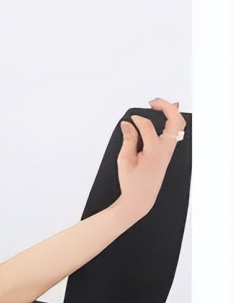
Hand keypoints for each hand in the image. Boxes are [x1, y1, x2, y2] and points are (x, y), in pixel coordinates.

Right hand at [115, 98, 186, 220]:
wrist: (140, 199)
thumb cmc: (132, 184)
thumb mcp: (124, 160)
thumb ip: (128, 139)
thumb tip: (128, 125)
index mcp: (155, 151)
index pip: (148, 126)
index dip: (137, 119)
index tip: (129, 121)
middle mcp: (166, 150)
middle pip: (174, 120)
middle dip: (165, 107)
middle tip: (152, 103)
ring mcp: (169, 152)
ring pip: (178, 125)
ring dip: (170, 113)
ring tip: (157, 108)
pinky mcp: (168, 153)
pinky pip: (174, 133)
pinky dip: (169, 122)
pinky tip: (161, 120)